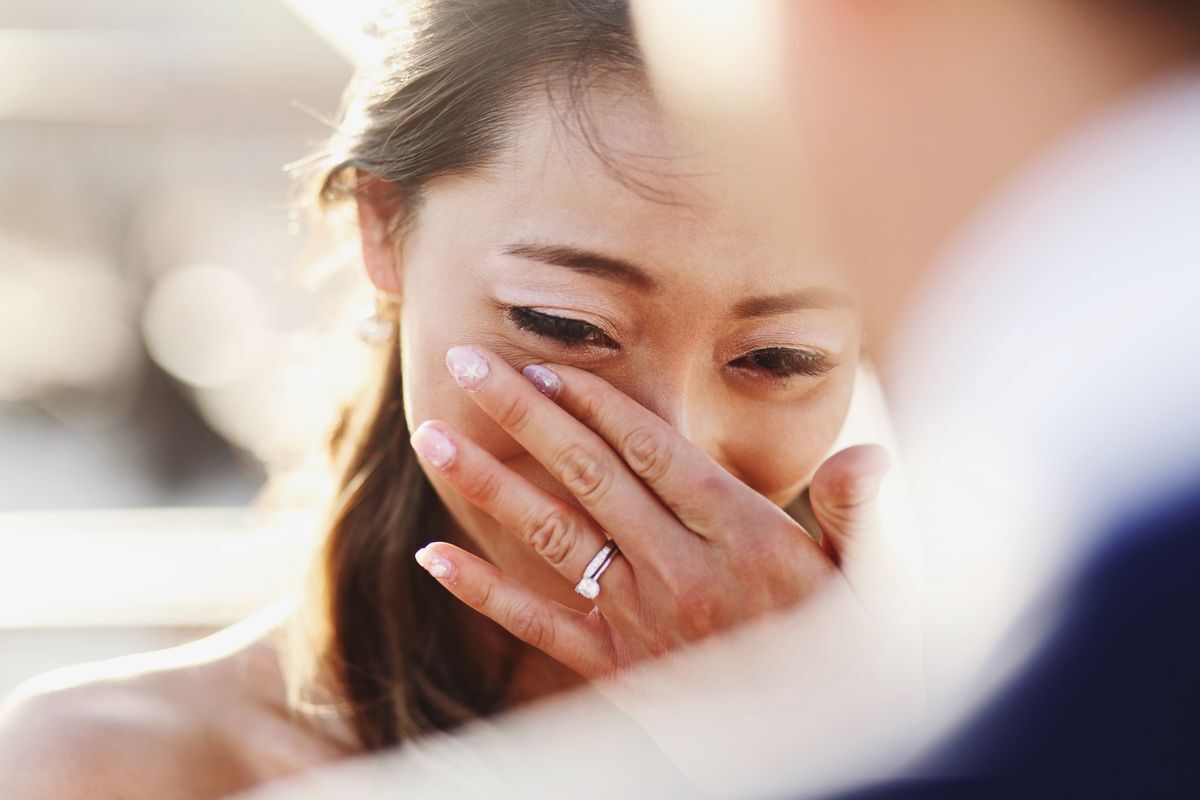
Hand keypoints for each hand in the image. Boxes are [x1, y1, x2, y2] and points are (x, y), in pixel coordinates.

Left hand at [409, 345, 902, 679]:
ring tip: (431, 438)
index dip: (596, 402)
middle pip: (589, 475)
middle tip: (466, 363)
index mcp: (747, 538)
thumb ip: (863, 514)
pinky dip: (484, 590)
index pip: (655, 452)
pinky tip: (433, 556)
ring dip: (488, 484)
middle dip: (524, 414)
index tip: (546, 363)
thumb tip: (865, 454)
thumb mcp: (884, 583)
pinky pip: (542, 624)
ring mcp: (643, 621)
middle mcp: (683, 571)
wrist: (826, 757)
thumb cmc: (864, 663)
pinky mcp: (618, 670)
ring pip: (553, 537)